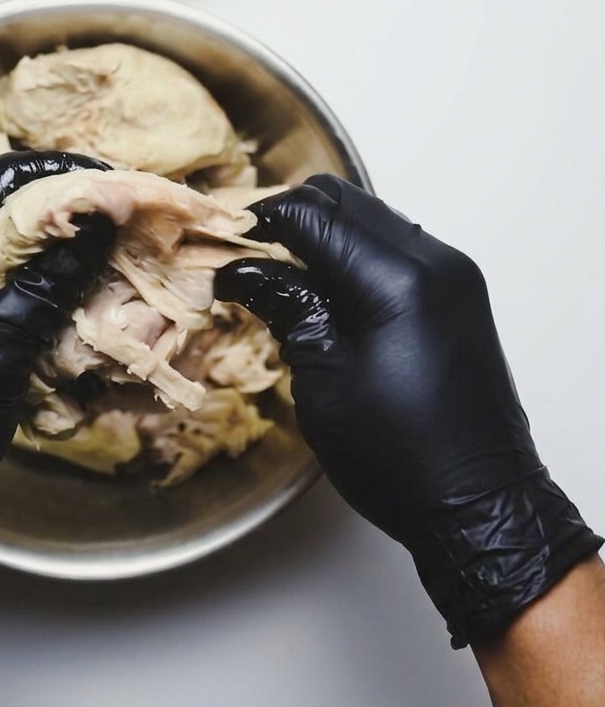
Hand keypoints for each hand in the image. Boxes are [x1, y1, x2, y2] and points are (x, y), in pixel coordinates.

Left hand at [0, 152, 113, 635]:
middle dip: (74, 218)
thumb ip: (46, 283)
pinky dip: (51, 299)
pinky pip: (11, 301)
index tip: (122, 187)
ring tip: (123, 267)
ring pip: (17, 261)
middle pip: (13, 216)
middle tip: (133, 230)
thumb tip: (99, 221)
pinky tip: (88, 311)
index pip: (4, 180)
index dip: (65, 175)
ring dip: (67, 260)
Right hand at [215, 174, 600, 646]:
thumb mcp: (322, 377)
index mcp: (397, 279)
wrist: (479, 505)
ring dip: (323, 234)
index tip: (227, 237)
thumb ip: (284, 306)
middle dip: (292, 218)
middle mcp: (434, 261)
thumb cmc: (398, 454)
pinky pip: (395, 248)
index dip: (263, 218)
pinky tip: (326, 291)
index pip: (315, 215)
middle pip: (347, 201)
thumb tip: (243, 272)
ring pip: (372, 220)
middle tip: (250, 254)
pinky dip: (354, 254)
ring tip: (282, 274)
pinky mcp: (457, 295)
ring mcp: (452, 275)